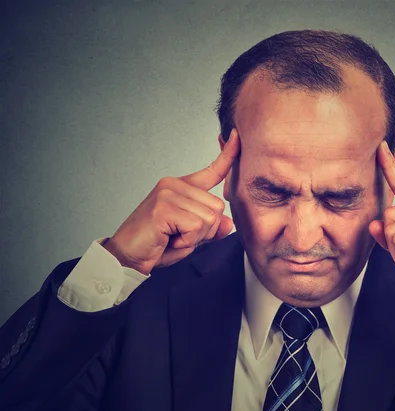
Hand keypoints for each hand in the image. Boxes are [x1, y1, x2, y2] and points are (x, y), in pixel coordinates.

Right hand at [103, 128, 240, 274]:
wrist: (126, 258)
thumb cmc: (156, 246)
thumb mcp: (190, 237)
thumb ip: (210, 229)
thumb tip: (228, 223)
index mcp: (181, 187)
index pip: (211, 170)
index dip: (227, 155)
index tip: (236, 136)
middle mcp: (174, 185)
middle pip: (218, 206)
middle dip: (207, 230)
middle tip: (181, 236)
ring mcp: (167, 193)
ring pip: (210, 218)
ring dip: (196, 237)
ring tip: (173, 238)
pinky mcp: (163, 207)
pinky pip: (196, 226)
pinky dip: (187, 240)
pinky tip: (169, 239)